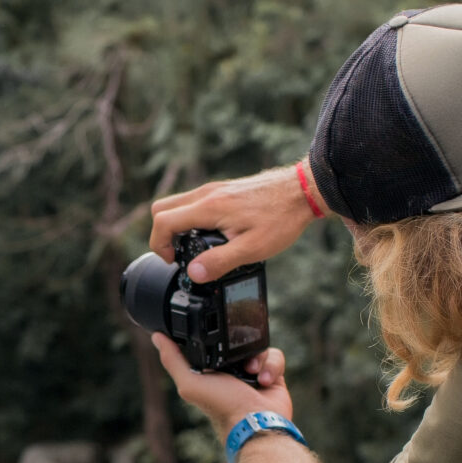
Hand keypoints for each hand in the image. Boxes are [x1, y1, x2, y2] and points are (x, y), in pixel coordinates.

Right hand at [148, 163, 317, 281]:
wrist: (302, 191)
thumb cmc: (280, 218)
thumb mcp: (252, 249)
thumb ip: (220, 262)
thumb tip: (193, 273)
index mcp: (209, 207)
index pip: (163, 221)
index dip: (159, 245)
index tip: (173, 262)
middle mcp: (206, 193)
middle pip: (162, 208)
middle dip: (162, 234)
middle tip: (178, 255)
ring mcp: (214, 189)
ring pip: (177, 203)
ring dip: (176, 226)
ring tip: (195, 247)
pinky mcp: (223, 190)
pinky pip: (193, 202)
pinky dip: (190, 219)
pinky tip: (212, 235)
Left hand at [152, 335, 292, 434]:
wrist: (258, 422)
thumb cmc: (222, 407)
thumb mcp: (190, 383)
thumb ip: (173, 361)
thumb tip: (157, 338)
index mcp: (209, 370)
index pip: (211, 342)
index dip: (214, 337)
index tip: (218, 336)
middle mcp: (230, 370)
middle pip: (237, 340)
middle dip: (240, 345)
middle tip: (238, 361)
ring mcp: (251, 371)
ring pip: (257, 346)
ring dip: (257, 358)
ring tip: (252, 373)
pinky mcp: (272, 374)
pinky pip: (274, 355)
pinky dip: (272, 366)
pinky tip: (265, 380)